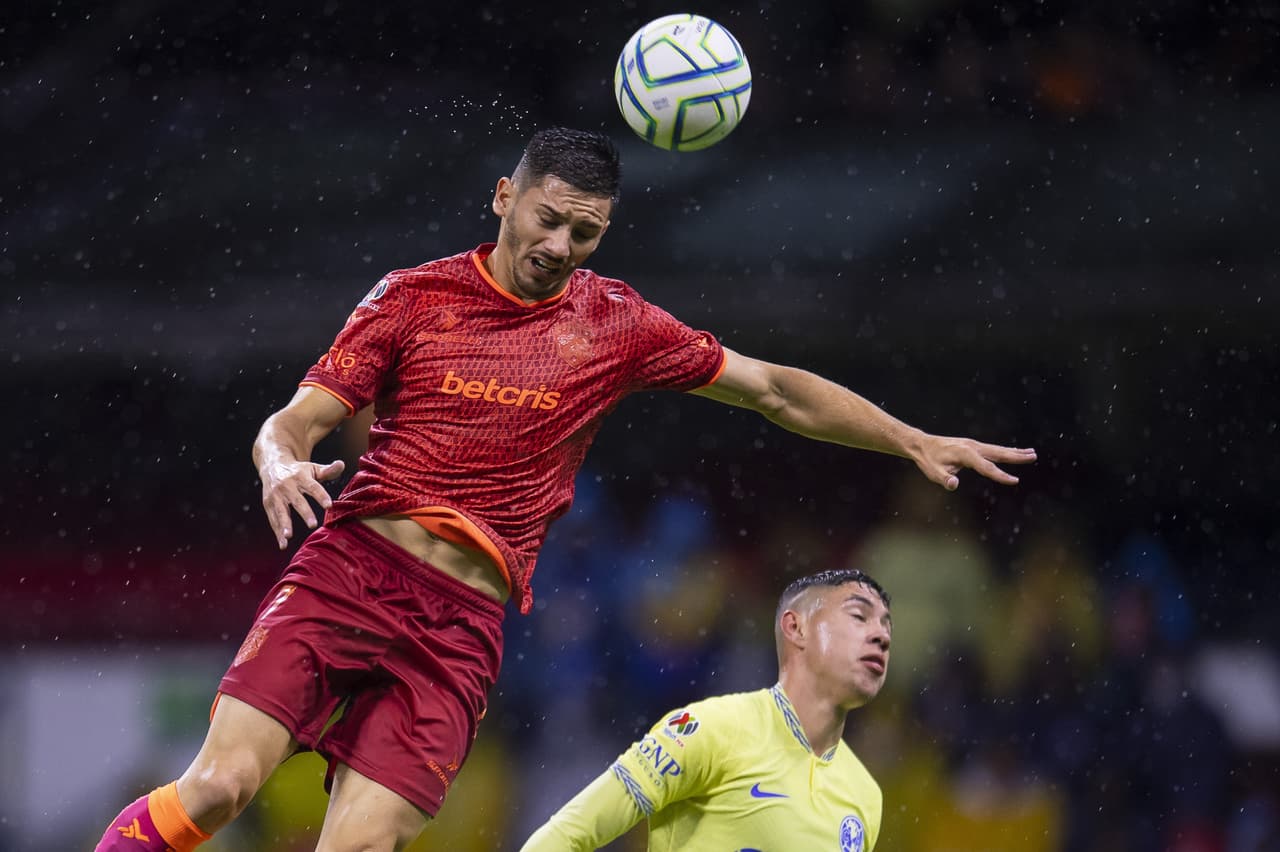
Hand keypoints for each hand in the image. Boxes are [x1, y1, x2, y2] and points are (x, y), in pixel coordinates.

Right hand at [260, 458, 345, 548]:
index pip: (313, 487)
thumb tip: (341, 464)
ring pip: (281, 511)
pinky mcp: (268, 504)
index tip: (329, 506)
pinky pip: (273, 519)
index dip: (321, 496)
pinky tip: (283, 545)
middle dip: (305, 512)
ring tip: (288, 536)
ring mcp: (276, 496)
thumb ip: (328, 470)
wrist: (273, 466)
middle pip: (297, 500)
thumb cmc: (298, 471)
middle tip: (313, 524)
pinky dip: (277, 532)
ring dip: (284, 524)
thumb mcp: (313, 468)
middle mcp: (287, 486)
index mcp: (301, 477)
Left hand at [914, 436, 1035, 489]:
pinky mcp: (973, 446)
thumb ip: (944, 480)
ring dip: (1014, 452)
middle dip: (1016, 456)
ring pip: (998, 449)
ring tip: (1032, 453)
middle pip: (998, 453)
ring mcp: (973, 445)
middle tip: (1033, 456)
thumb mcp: (934, 473)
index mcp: (965, 454)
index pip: (986, 467)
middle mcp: (972, 447)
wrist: (922, 445)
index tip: (1015, 481)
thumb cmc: (929, 461)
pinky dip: (1005, 451)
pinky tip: (1013, 453)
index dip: (1001, 475)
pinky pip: (992, 449)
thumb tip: (954, 485)